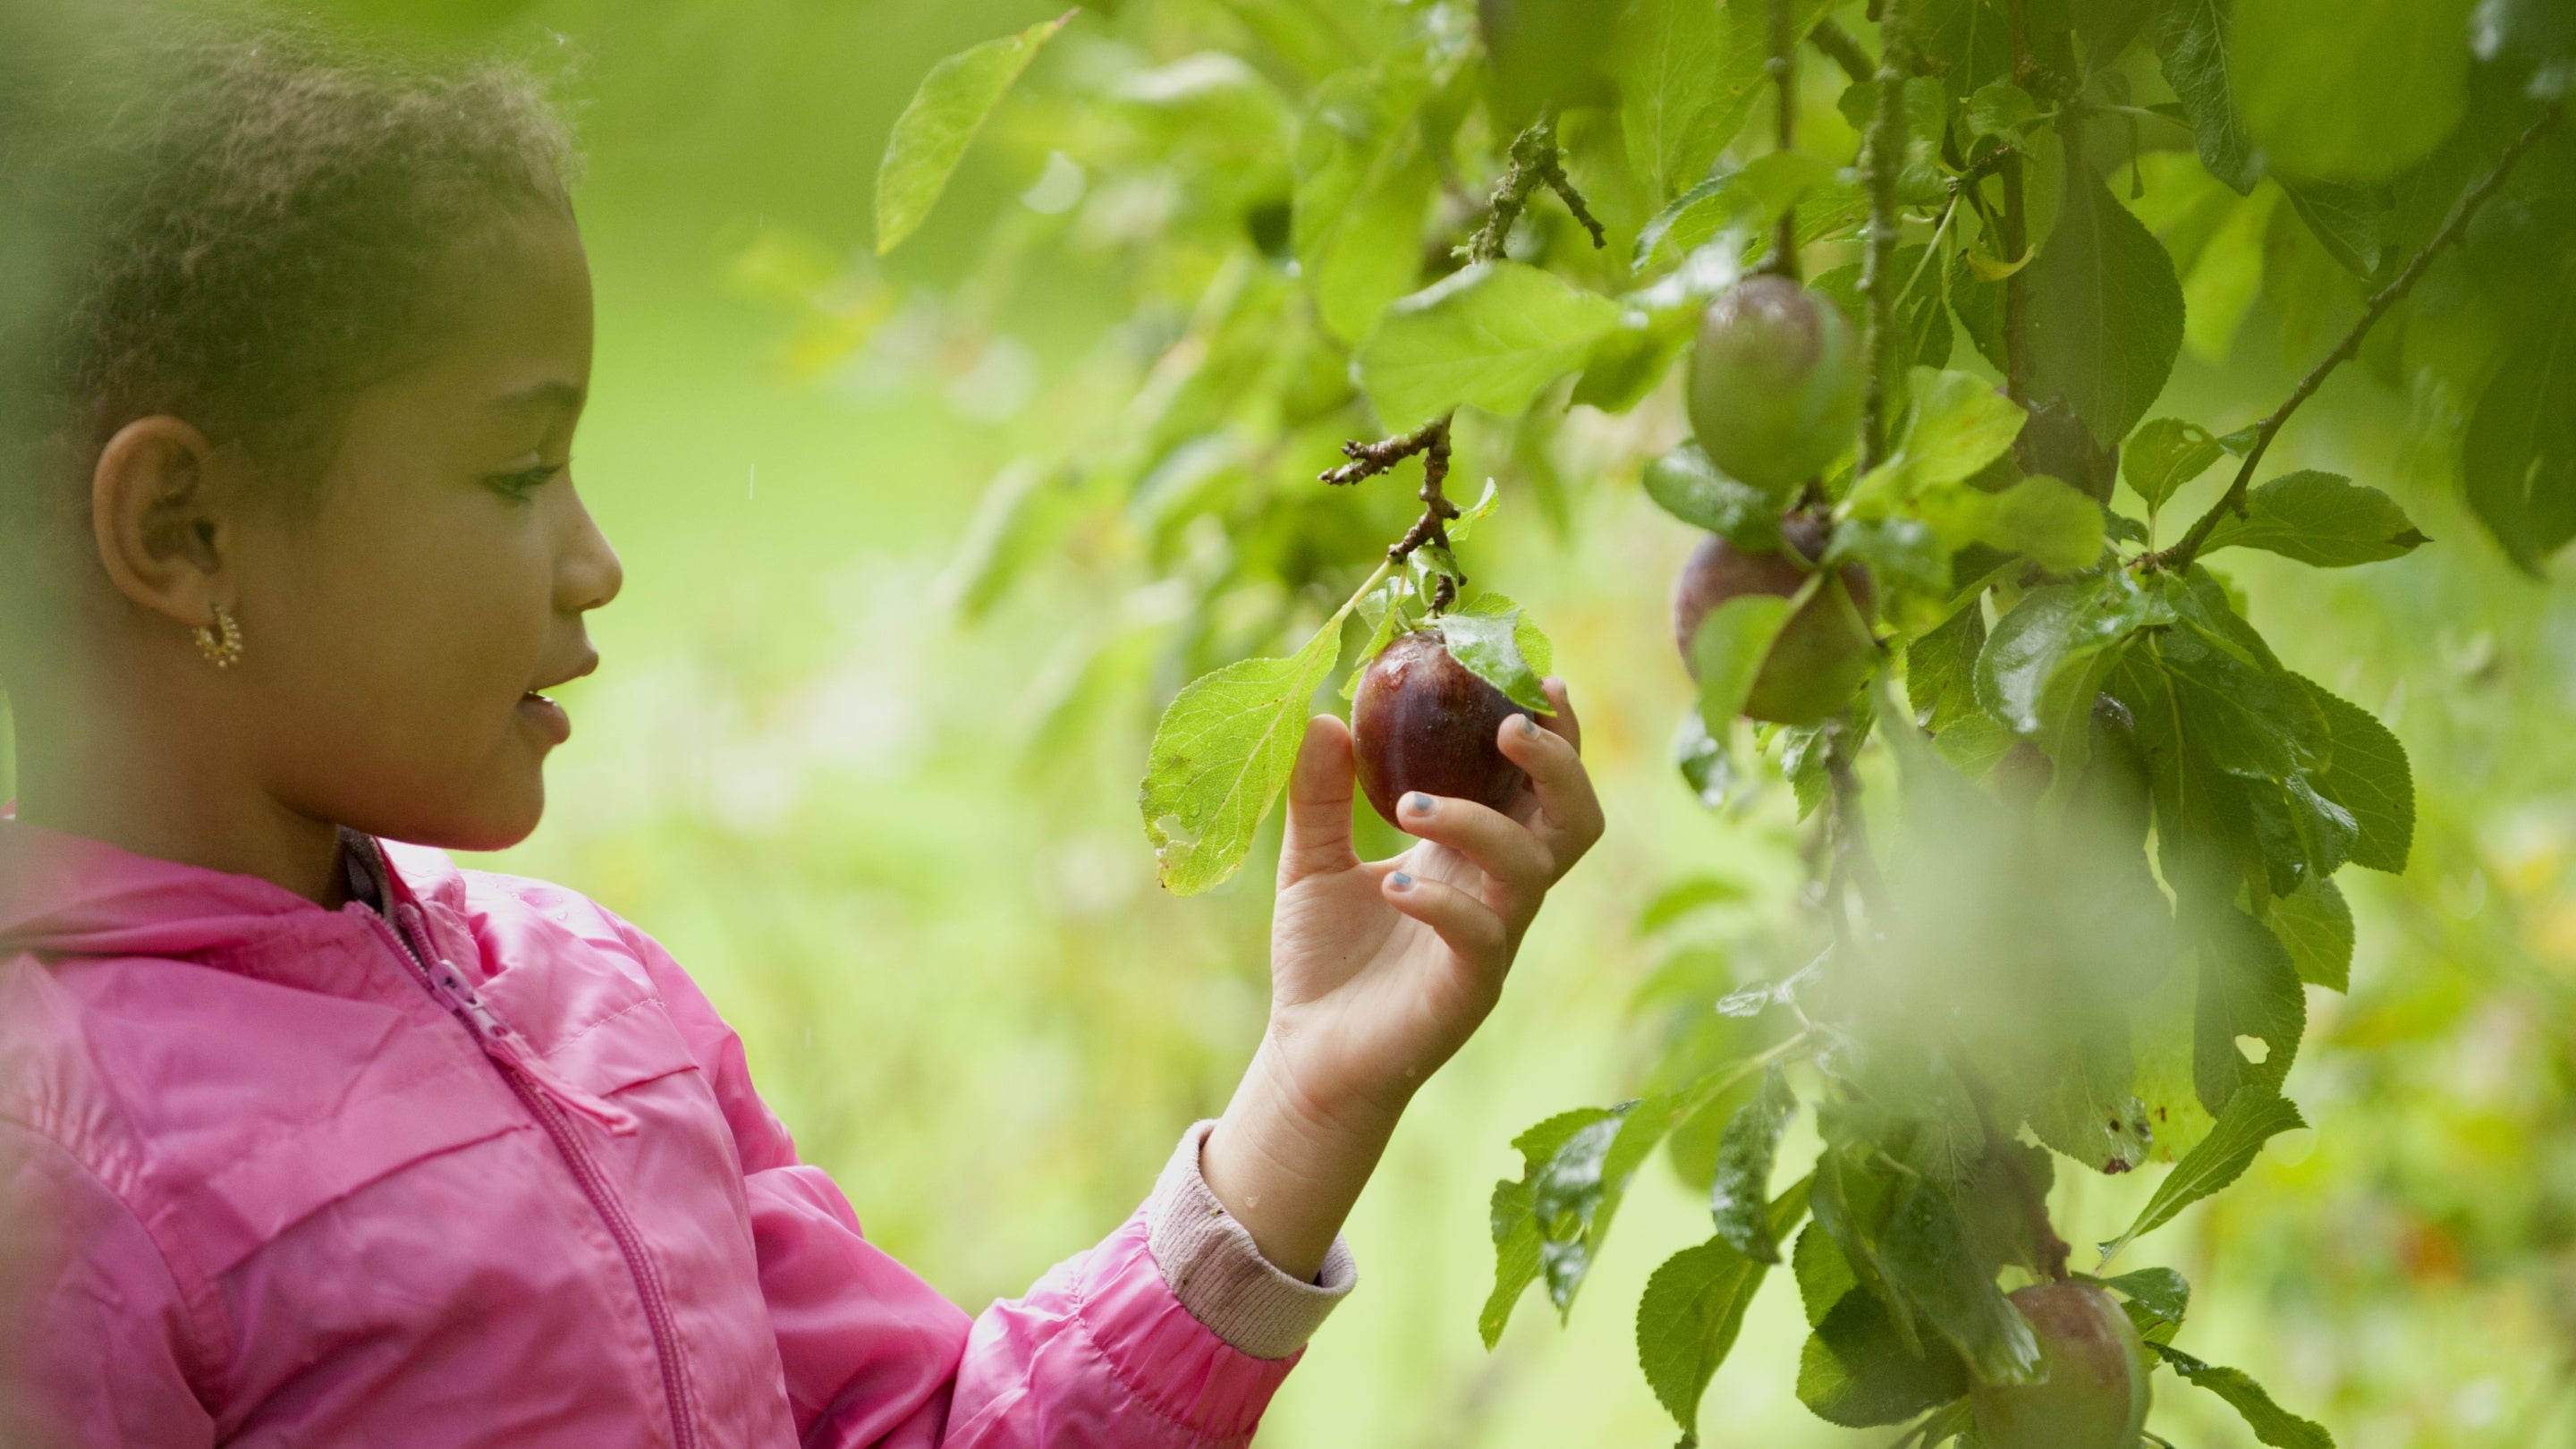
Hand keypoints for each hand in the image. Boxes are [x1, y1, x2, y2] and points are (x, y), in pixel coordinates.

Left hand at [1201, 680, 1602, 1278]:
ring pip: (1532, 869)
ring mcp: (1493, 940)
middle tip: (1511, 726)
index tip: (1539, 675)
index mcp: (1474, 853)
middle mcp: (1498, 891)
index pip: (1540, 783)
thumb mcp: (1310, 861)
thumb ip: (1319, 794)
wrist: (1308, 1054)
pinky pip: (1482, 935)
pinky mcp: (1469, 989)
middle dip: (1559, 766)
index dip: (1556, 733)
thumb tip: (1321, 717)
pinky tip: (1391, 885)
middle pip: (1576, 819)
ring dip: (1478, 823)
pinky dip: (1443, 901)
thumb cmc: (1324, 957)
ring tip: (1407, 804)